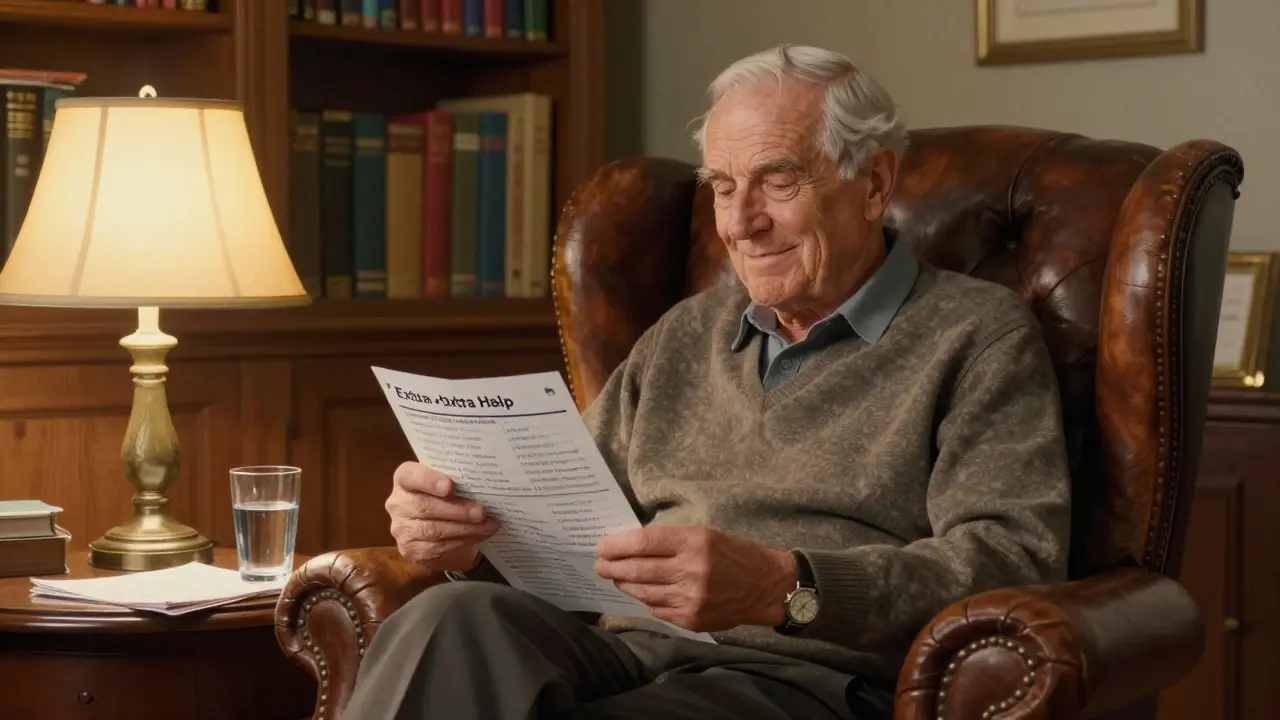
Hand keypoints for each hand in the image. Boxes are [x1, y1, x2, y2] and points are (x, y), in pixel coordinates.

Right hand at [386, 461, 499, 572]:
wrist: (442, 533)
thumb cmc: (448, 499)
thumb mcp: (451, 485)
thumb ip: (458, 481)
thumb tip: (483, 485)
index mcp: (405, 479)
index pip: (409, 475)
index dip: (428, 480)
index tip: (449, 486)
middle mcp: (398, 503)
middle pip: (424, 506)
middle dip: (457, 510)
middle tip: (481, 511)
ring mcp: (401, 529)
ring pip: (432, 530)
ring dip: (465, 528)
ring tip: (488, 525)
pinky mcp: (410, 550)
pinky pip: (436, 548)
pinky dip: (462, 541)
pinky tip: (478, 535)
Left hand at [594, 525, 796, 631]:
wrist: (766, 587)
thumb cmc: (734, 554)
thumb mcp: (705, 534)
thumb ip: (671, 539)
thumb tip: (631, 545)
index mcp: (695, 542)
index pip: (644, 542)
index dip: (617, 544)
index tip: (602, 546)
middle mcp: (691, 570)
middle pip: (638, 568)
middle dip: (612, 566)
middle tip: (599, 564)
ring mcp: (690, 599)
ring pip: (643, 591)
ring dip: (624, 583)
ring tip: (615, 576)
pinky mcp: (691, 619)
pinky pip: (656, 609)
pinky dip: (644, 599)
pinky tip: (640, 592)